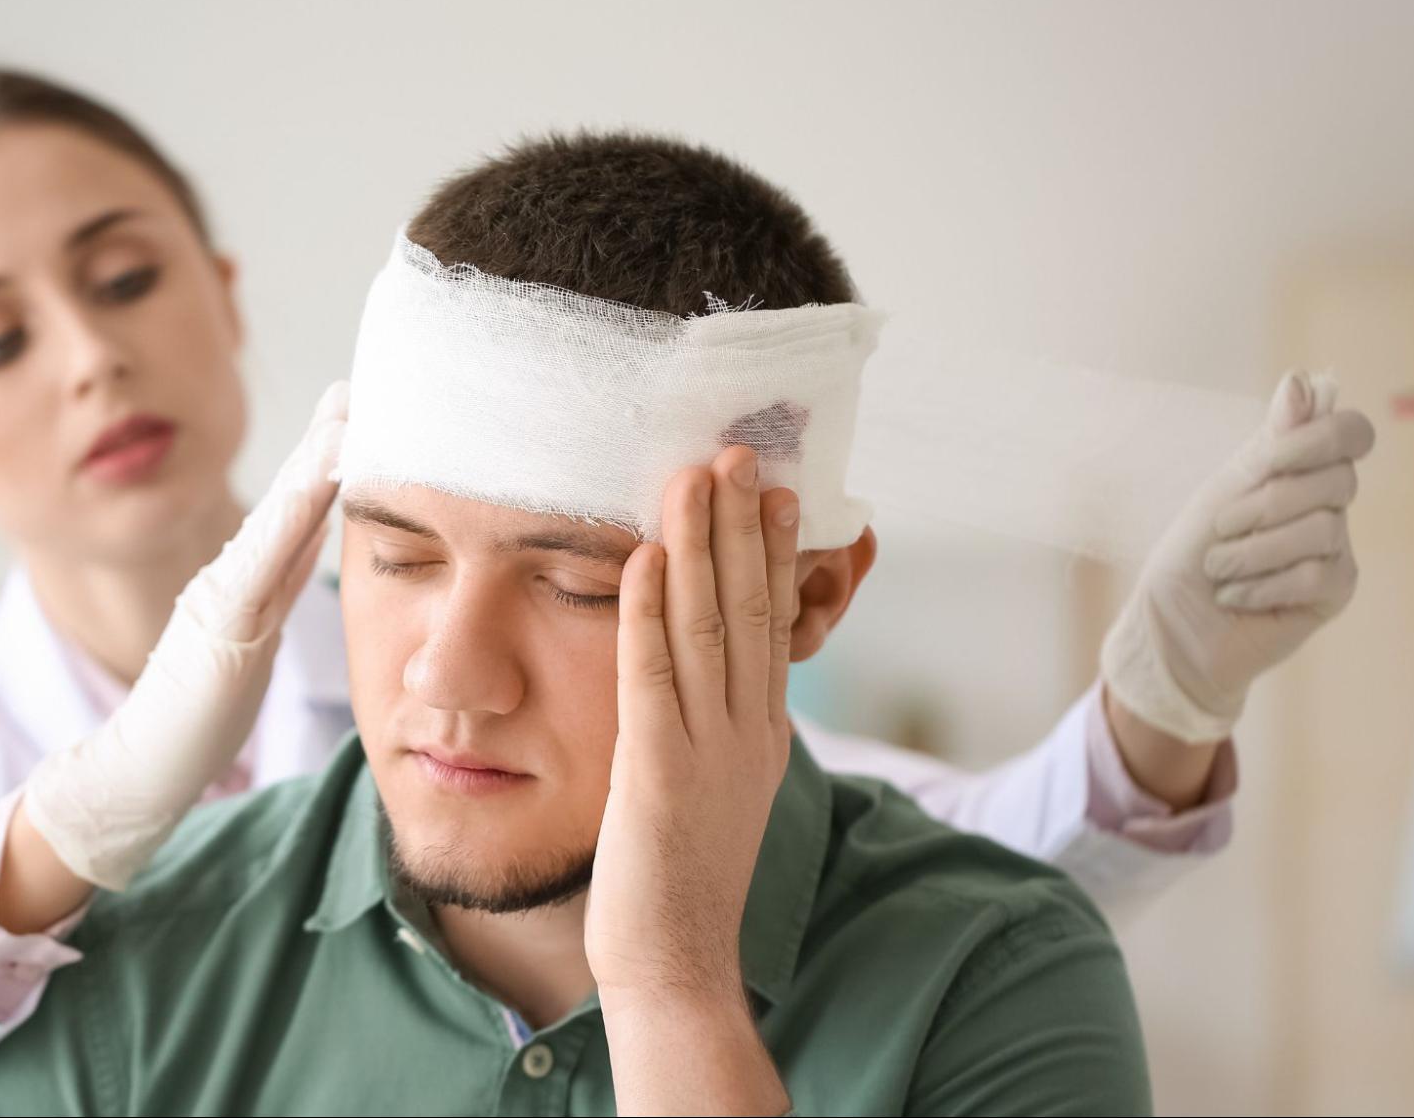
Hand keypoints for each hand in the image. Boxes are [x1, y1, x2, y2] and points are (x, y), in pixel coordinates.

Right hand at [22, 381, 347, 889]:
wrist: (139, 768)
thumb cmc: (197, 716)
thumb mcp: (253, 641)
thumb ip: (278, 589)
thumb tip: (318, 541)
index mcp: (248, 582)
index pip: (300, 511)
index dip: (330, 459)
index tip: (361, 411)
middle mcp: (233, 576)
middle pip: (290, 498)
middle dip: (324, 440)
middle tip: (358, 387)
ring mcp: (224, 596)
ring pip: (278, 517)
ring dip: (314, 464)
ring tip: (346, 417)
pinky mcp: (220, 624)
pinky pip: (263, 562)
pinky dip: (292, 519)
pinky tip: (319, 484)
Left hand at [586, 444, 800, 1002]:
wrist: (675, 962)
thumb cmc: (680, 877)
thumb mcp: (717, 787)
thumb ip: (717, 725)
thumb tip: (712, 671)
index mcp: (761, 732)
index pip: (771, 623)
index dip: (770, 551)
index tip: (771, 488)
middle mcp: (745, 730)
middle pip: (748, 607)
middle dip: (743, 524)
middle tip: (740, 451)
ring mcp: (708, 749)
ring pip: (707, 626)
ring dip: (699, 545)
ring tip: (695, 476)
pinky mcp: (659, 770)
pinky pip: (653, 676)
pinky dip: (647, 612)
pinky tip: (641, 558)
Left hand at [1102, 372, 1375, 743]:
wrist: (1172, 629)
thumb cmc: (1189, 557)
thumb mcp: (1221, 491)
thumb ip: (1269, 443)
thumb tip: (1303, 379)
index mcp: (1299, 471)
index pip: (1349, 433)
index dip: (1316, 440)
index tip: (1268, 462)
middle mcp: (1327, 503)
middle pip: (1336, 478)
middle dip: (1264, 504)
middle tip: (1220, 530)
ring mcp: (1335, 548)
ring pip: (1322, 528)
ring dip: (1252, 551)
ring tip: (1219, 569)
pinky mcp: (1335, 591)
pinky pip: (1315, 573)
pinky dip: (1262, 585)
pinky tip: (1236, 596)